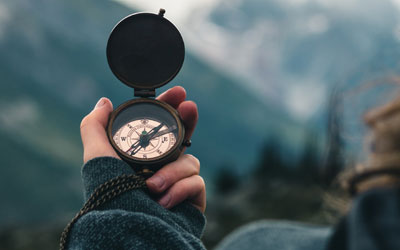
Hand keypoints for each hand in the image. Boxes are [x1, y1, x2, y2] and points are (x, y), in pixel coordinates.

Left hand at [80, 86, 205, 211]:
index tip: (178, 92)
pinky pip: (196, 182)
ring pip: (189, 160)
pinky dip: (179, 190)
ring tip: (152, 188)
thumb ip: (95, 126)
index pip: (160, 127)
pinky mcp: (192, 198)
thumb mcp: (96, 157)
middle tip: (190, 106)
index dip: (170, 107)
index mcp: (142, 157)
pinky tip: (164, 202)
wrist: (128, 231)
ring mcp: (178, 183)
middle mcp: (161, 167)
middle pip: (183, 136)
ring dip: (172, 172)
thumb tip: (104, 102)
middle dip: (188, 120)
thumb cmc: (110, 196)